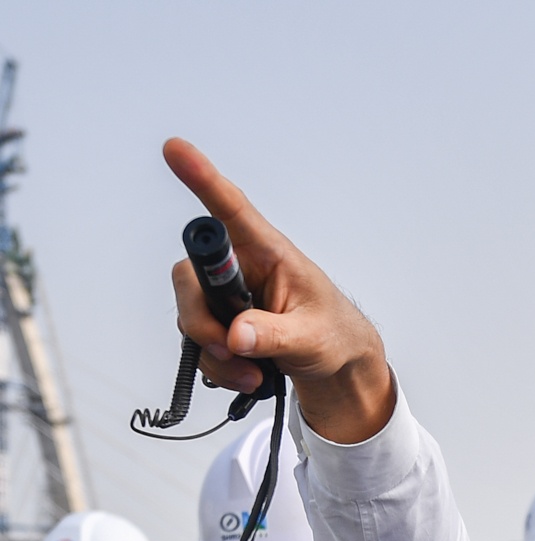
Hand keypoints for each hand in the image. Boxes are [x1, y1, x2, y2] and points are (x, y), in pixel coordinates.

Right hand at [162, 138, 394, 440]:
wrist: (338, 366)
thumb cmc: (335, 335)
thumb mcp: (313, 338)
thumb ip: (276, 335)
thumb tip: (237, 334)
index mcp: (270, 253)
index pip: (232, 210)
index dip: (202, 179)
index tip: (175, 149)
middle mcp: (242, 269)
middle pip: (190, 277)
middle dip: (200, 318)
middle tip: (229, 347)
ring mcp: (228, 299)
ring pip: (190, 316)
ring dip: (214, 353)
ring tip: (253, 372)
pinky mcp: (222, 325)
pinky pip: (199, 345)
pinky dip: (217, 366)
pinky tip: (248, 376)